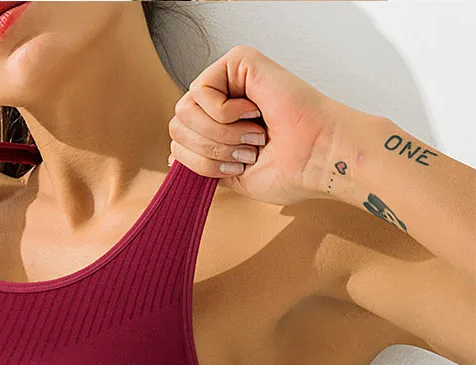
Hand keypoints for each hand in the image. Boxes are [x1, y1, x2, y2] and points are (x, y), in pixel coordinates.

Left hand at [168, 44, 343, 205]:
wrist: (318, 159)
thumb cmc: (289, 171)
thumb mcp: (232, 178)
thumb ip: (201, 165)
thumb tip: (171, 157)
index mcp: (222, 126)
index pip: (177, 143)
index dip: (201, 164)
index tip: (239, 167)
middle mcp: (223, 99)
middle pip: (175, 126)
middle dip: (208, 150)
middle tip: (247, 152)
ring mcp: (229, 78)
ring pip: (183, 111)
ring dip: (218, 134)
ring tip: (252, 136)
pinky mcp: (239, 60)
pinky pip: (200, 91)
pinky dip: (224, 114)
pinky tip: (253, 111)